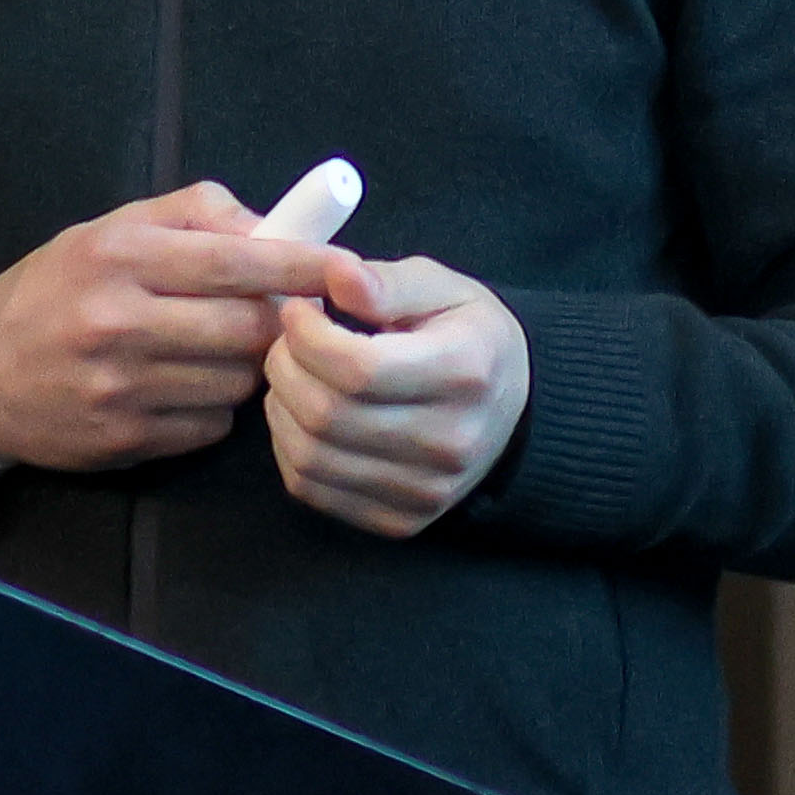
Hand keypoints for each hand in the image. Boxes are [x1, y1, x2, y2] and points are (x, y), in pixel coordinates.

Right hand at [0, 179, 358, 474]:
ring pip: (237, 382)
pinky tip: (178, 389)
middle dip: (274, 326)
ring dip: (242, 369)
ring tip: (209, 352)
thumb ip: (196, 215)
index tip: (352, 269)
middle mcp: (118, 320)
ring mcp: (119, 387)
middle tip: (270, 319)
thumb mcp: (111, 230)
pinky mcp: (122, 439)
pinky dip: (210, 407)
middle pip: (250, 330)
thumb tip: (277, 227)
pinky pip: (209, 424)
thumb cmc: (56, 290)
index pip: (239, 261)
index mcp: (121, 256)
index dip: (305, 267)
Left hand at [262, 252, 532, 536]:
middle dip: (285, 368)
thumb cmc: (468, 338)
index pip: (357, 368)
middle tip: (287, 342)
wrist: (513, 410)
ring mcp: (426, 490)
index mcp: (465, 371)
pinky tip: (303, 417)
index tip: (297, 311)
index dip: (305, 336)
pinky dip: (290, 449)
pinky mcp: (401, 520)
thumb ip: (386, 282)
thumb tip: (335, 274)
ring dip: (281, 409)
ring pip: (310, 457)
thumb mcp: (442, 288)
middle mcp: (450, 441)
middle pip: (326, 414)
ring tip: (294, 376)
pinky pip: (312, 489)